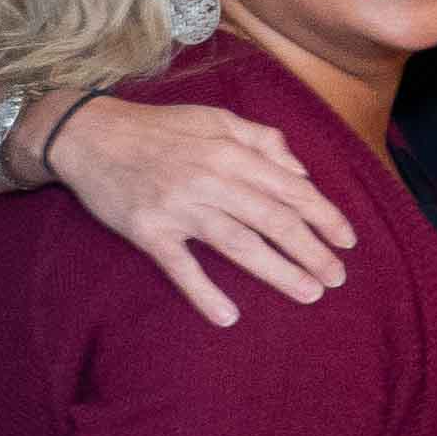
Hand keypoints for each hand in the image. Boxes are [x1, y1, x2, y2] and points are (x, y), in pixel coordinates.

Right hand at [49, 97, 353, 326]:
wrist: (89, 135)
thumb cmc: (160, 128)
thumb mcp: (216, 119)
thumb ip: (263, 140)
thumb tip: (301, 171)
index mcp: (231, 153)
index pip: (291, 189)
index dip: (323, 216)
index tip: (347, 241)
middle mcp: (211, 180)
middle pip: (273, 220)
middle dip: (311, 251)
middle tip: (338, 278)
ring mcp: (178, 207)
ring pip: (238, 244)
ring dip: (277, 272)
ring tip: (308, 293)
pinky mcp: (147, 230)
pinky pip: (180, 266)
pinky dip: (203, 292)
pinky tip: (227, 316)